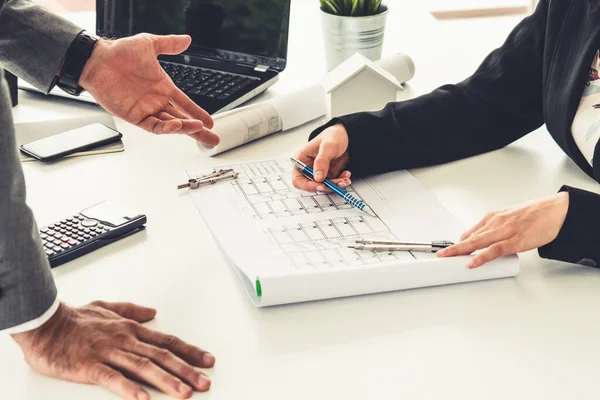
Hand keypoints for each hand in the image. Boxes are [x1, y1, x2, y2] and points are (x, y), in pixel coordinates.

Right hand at [12, 302, 214, 399]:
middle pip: (162, 356)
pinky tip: (143, 399)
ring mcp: (109, 353)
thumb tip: (153, 312)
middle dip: (186, 370)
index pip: (167, 341)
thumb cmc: (75, 319)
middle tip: (204, 383)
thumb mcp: (107, 307)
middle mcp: (125, 340)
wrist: (45, 322)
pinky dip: (129, 389)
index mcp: (131, 329)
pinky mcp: (90, 367)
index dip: (189, 351)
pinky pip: (113, 379)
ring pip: (143, 367)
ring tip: (184, 393)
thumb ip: (132, 310)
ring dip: (166, 381)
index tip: (207, 360)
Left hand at [80, 34, 218, 144]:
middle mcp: (156, 101)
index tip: (211, 122)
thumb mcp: (149, 45)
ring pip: (170, 125)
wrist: (97, 60)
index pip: (185, 104)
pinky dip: (166, 128)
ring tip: (198, 129)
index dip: (198, 113)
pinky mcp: (134, 117)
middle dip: (198, 130)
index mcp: (163, 87)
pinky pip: (153, 126)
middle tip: (212, 139)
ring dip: (185, 128)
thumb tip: (186, 39)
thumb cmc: (120, 52)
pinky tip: (176, 125)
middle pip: (182, 119)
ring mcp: (146, 110)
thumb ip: (169, 44)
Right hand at [292, 124, 350, 191]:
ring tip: (344, 179)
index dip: (308, 185)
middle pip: (312, 185)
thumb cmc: (333, 136)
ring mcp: (319, 172)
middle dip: (325, 186)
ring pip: (324, 186)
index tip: (320, 186)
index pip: (298, 179)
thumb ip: (321, 161)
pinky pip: (333, 184)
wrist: (347, 136)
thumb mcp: (327, 146)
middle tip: (335, 184)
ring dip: (335, 185)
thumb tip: (318, 177)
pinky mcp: (329, 175)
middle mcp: (309, 168)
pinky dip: (340, 182)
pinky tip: (346, 175)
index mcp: (302, 159)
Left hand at [437, 192, 568, 267]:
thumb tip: (487, 240)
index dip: (457, 243)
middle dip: (453, 248)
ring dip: (461, 251)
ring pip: (478, 242)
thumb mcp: (510, 219)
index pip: (470, 232)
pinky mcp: (516, 240)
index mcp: (494, 218)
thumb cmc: (536, 215)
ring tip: (448, 259)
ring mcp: (505, 231)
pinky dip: (482, 257)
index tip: (446, 251)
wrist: (557, 210)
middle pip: (470, 237)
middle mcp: (496, 222)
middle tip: (440, 255)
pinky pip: (495, 250)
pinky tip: (472, 262)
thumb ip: (497, 229)